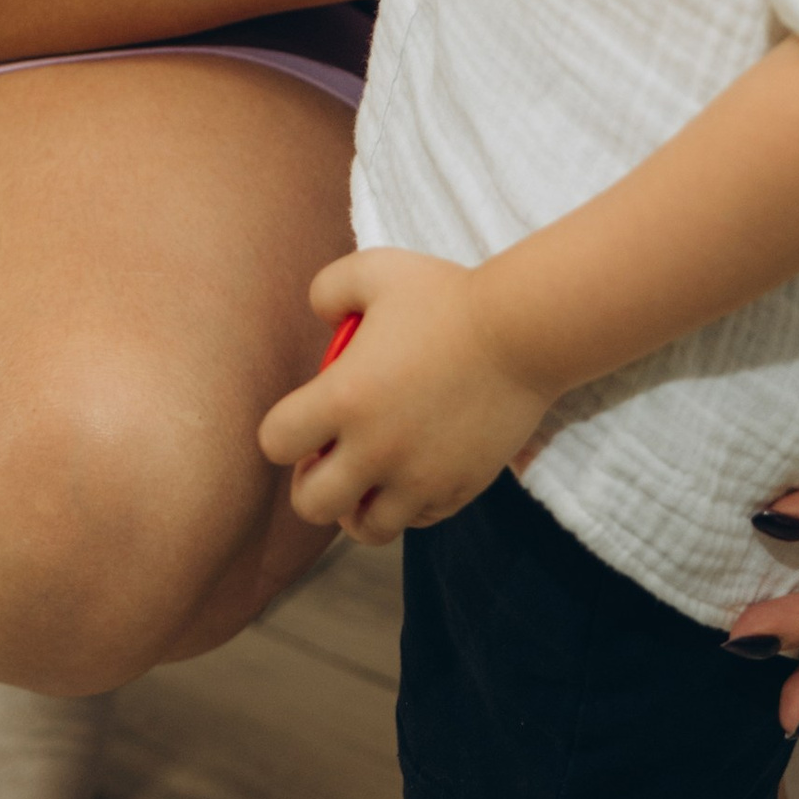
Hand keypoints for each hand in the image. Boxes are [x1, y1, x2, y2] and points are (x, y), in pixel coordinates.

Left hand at [257, 250, 554, 541]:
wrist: (524, 332)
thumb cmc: (446, 296)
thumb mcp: (375, 270)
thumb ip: (327, 289)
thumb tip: (320, 321)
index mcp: (344, 398)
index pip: (275, 442)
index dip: (283, 429)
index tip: (308, 415)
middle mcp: (375, 450)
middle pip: (312, 505)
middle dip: (312, 482)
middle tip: (333, 454)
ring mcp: (418, 478)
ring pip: (366, 528)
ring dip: (359, 504)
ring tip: (371, 474)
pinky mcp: (456, 491)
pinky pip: (416, 521)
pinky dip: (407, 504)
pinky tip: (415, 469)